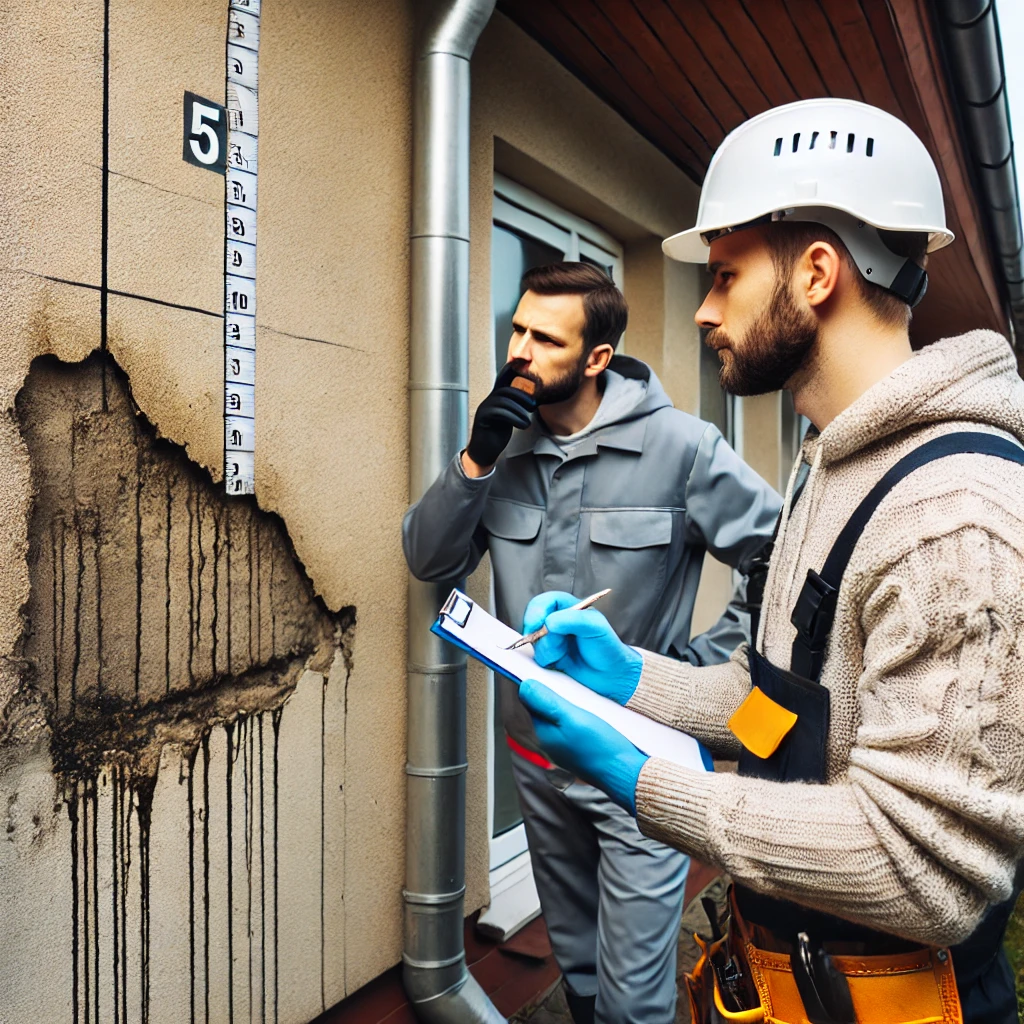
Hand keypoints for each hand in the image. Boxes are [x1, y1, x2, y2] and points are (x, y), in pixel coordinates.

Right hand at [465, 362, 536, 469]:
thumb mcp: (510, 417)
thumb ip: (517, 406)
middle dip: (522, 395)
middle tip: (533, 406)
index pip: (503, 378)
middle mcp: (489, 400)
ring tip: (527, 421)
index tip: (525, 362)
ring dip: (519, 410)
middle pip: (506, 389)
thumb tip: (534, 399)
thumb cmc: (498, 434)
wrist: (485, 452)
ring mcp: (484, 408)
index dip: (512, 369)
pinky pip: (500, 412)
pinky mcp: (482, 418)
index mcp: (496, 397)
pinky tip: (522, 425)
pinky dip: (514, 418)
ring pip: (504, 400)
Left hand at [519, 679, 648, 813]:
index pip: (531, 701)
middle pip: (546, 707)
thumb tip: (525, 686)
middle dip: (555, 691)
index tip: (551, 670)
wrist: (625, 773)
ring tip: (583, 692)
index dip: (539, 683)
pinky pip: (573, 724)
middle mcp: (551, 741)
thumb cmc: (600, 747)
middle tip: (570, 679)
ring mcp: (565, 746)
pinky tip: (592, 708)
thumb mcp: (573, 718)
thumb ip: (547, 703)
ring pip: (561, 715)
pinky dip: (579, 713)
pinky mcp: (580, 747)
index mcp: (543, 733)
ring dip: (569, 702)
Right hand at [523, 591, 641, 703]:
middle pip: (534, 623)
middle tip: (559, 644)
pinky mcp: (549, 657)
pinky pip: (536, 657)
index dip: (535, 611)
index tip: (535, 623)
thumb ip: (572, 619)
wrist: (610, 676)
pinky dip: (546, 661)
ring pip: (534, 642)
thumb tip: (549, 622)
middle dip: (542, 635)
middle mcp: (558, 623)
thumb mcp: (595, 626)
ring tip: (564, 654)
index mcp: (568, 608)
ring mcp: (552, 640)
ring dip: (547, 650)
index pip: (544, 602)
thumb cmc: (607, 648)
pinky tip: (560, 662)